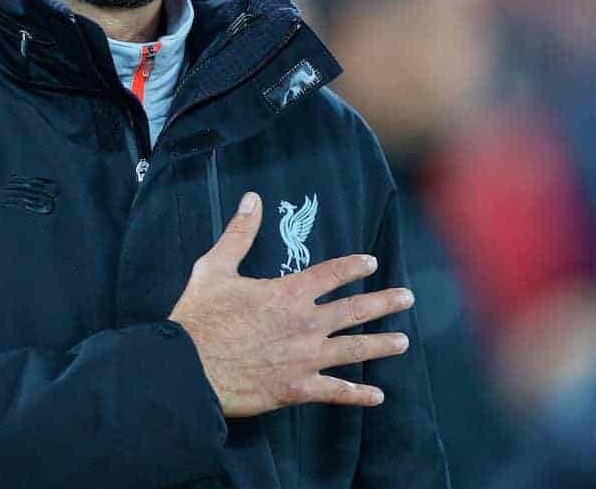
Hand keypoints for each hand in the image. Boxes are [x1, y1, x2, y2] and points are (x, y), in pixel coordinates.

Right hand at [168, 191, 413, 417]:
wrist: (188, 370)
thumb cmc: (199, 318)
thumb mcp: (215, 268)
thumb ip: (239, 234)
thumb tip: (252, 199)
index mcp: (288, 293)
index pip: (332, 274)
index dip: (353, 266)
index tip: (371, 263)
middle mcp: (305, 324)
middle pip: (354, 311)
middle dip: (384, 303)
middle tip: (408, 298)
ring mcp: (304, 358)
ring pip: (353, 350)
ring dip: (381, 345)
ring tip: (403, 342)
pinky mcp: (296, 388)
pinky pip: (335, 392)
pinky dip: (358, 395)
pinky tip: (377, 396)